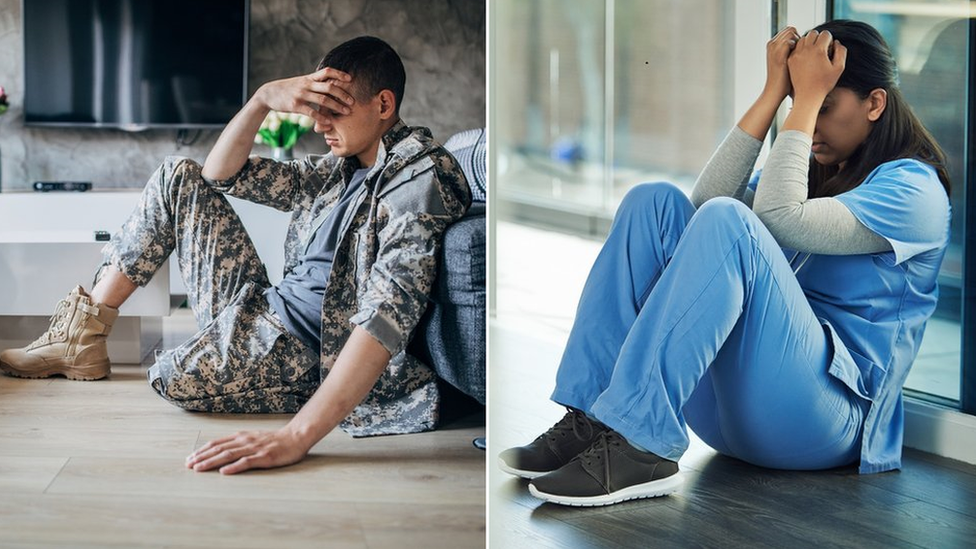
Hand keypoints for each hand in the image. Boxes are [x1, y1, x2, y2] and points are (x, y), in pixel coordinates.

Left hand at [185, 428, 311, 474]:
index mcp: (241, 436)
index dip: (202, 450)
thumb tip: (223, 450)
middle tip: (188, 465)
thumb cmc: (276, 440)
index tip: (190, 458)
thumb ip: (239, 442)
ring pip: (228, 455)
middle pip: (219, 449)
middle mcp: (245, 441)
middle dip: (201, 457)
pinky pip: (246, 462)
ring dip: (212, 462)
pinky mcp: (264, 457)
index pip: (217, 443)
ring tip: (199, 468)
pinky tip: (224, 472)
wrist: (296, 437)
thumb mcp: (254, 437)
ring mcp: (254, 449)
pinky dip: (234, 467)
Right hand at [255, 67, 355, 125]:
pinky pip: (311, 112)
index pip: (327, 71)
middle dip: (343, 94)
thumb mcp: (302, 82)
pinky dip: (322, 117)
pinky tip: (329, 122)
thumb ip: (315, 82)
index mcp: (309, 78)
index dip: (339, 74)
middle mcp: (307, 84)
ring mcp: (301, 94)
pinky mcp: (295, 105)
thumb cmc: (289, 88)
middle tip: (353, 101)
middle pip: (329, 86)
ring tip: (346, 112)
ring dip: (337, 106)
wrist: (269, 93)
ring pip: (323, 100)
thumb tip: (330, 82)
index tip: (350, 79)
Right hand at [763, 26, 800, 100]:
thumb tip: (805, 44)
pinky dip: (798, 46)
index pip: (789, 31)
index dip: (798, 37)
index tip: (803, 49)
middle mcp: (772, 44)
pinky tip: (802, 56)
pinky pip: (791, 41)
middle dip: (800, 37)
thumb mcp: (786, 62)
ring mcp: (774, 48)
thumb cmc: (784, 79)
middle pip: (790, 29)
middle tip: (805, 51)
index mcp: (773, 45)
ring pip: (791, 33)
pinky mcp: (778, 54)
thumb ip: (792, 51)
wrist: (775, 91)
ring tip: (804, 53)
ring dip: (800, 41)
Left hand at [787, 30, 846, 102]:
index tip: (829, 50)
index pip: (825, 34)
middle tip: (822, 50)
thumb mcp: (839, 68)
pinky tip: (806, 58)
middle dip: (819, 38)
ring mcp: (796, 54)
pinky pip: (796, 47)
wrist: (807, 96)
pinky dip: (801, 49)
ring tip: (813, 53)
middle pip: (813, 33)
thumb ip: (841, 51)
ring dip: (809, 42)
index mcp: (818, 50)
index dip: (830, 40)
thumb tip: (836, 42)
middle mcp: (805, 50)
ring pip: (803, 39)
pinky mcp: (790, 60)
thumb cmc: (825, 83)